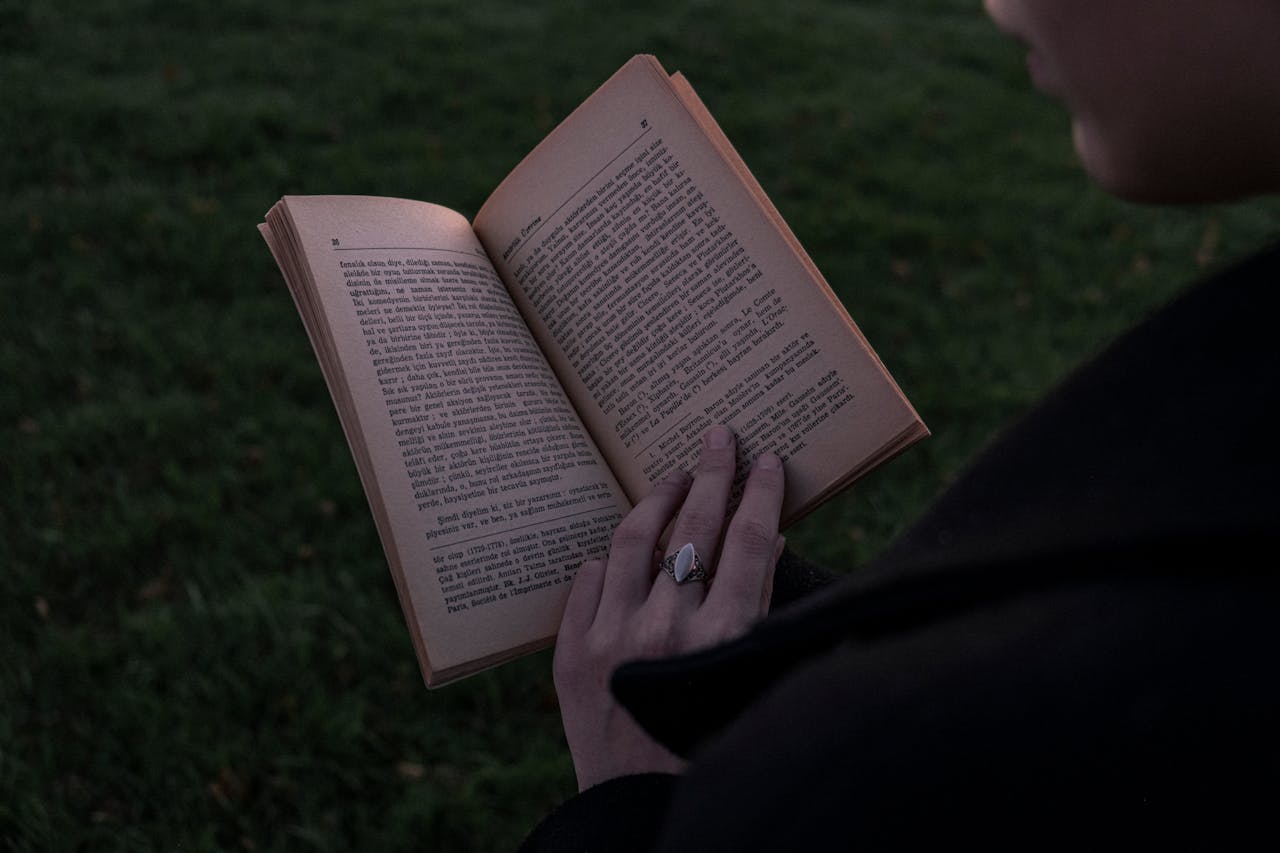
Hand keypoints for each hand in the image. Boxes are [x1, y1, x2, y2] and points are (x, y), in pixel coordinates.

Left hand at [553, 425, 785, 790]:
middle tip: (721, 435)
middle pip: (694, 526)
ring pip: (633, 539)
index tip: (768, 461)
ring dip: (657, 498)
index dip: (761, 493)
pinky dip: (608, 557)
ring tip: (673, 476)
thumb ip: (759, 610)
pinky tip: (620, 544)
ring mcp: (612, 637)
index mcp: (725, 638)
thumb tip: (770, 534)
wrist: (638, 810)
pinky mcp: (571, 654)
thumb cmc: (708, 746)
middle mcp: (668, 629)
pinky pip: (588, 579)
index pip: (750, 541)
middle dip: (713, 472)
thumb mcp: (749, 680)